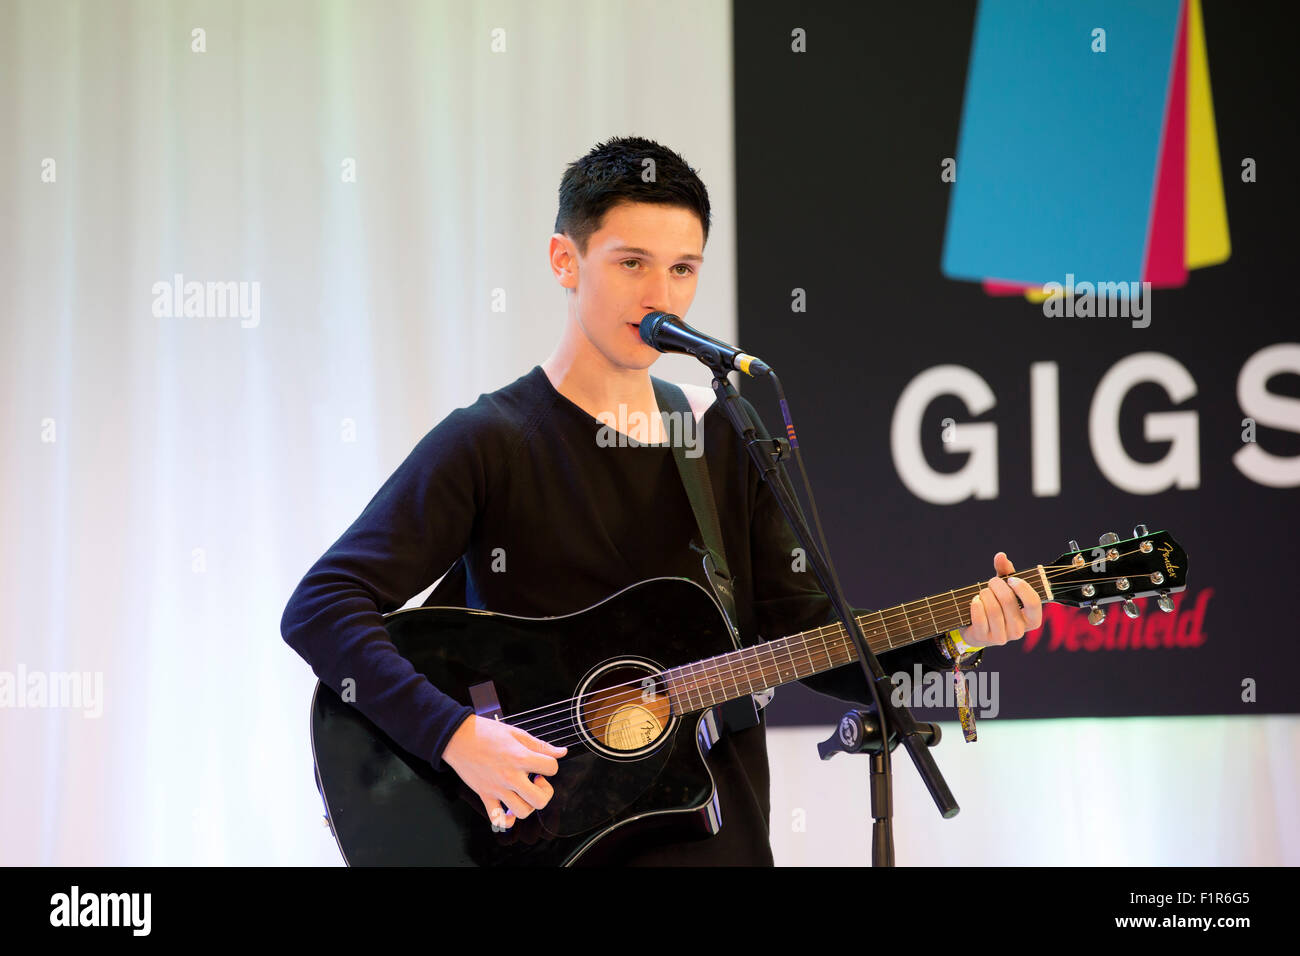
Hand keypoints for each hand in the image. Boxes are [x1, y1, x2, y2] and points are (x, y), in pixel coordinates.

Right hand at [440, 714, 566, 829]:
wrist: (457, 737)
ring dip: (528, 804)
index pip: (552, 768)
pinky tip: (509, 809)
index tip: (541, 763)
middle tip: (536, 781)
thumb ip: (540, 745)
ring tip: (523, 792)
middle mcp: (510, 776)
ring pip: (522, 812)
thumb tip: (562, 752)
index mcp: (520, 757)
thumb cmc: (485, 732)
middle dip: (545, 791)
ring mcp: (497, 789)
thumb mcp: (516, 733)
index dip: (550, 765)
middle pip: (540, 800)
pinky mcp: (485, 795)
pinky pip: (497, 819)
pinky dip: (506, 820)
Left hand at [958, 551, 1042, 647]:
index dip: (1022, 587)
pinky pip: (980, 618)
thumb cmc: (996, 604)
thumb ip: (1005, 571)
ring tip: (983, 593)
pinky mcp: (985, 639)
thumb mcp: (1004, 588)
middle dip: (996, 585)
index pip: (1033, 602)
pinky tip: (975, 601)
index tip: (1011, 579)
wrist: (977, 628)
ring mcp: (1002, 637)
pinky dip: (975, 605)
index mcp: (1031, 619)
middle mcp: (1019, 631)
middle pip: (1008, 600)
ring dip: (984, 595)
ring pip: (992, 608)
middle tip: (991, 582)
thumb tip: (1001, 555)